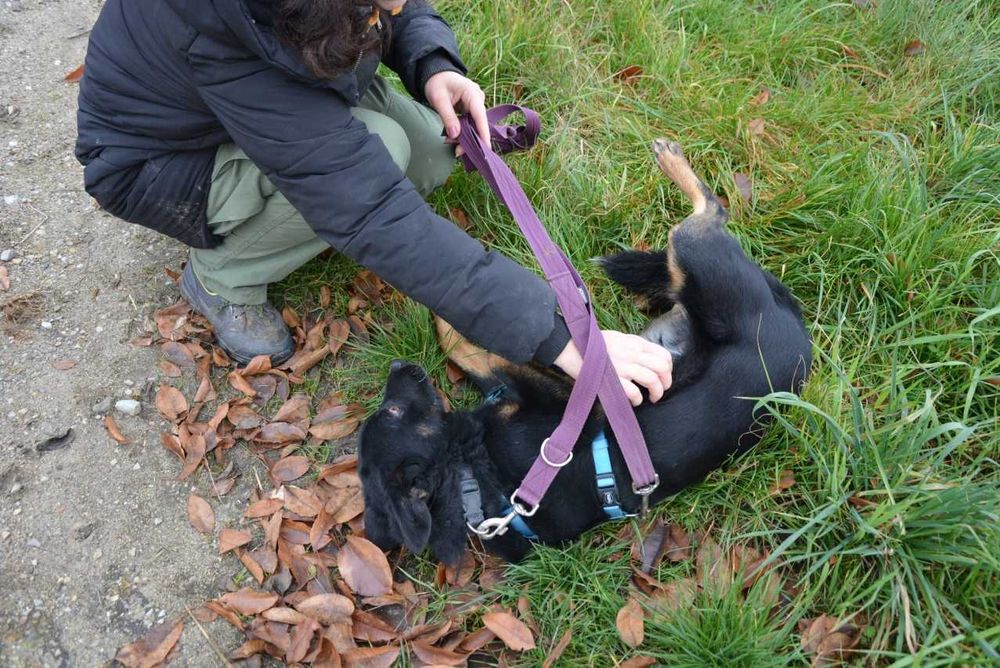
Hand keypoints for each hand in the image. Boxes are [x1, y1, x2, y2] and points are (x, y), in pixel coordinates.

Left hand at [424, 71, 489, 150]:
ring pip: (474, 125)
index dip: (483, 132)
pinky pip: (470, 123)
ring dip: (464, 136)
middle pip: (478, 123)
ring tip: (449, 143)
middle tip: (457, 152)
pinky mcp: (471, 109)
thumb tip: (455, 135)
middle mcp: (478, 98)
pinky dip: (462, 132)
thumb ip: (447, 117)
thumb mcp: (439, 99)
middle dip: (469, 139)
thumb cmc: (437, 83)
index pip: (480, 115)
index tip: (485, 148)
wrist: (436, 74)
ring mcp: (475, 104)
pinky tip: (453, 138)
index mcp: (471, 93)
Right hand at [553, 331, 672, 406]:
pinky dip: (637, 400)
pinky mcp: (613, 380)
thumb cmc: (591, 343)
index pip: (663, 354)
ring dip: (656, 393)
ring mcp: (623, 367)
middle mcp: (632, 353)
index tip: (664, 377)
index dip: (668, 369)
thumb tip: (645, 358)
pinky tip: (633, 401)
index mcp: (634, 343)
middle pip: (662, 367)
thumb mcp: (617, 338)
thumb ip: (633, 346)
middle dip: (666, 382)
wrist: (570, 347)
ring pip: (652, 380)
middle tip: (661, 390)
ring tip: (652, 398)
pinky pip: (634, 392)